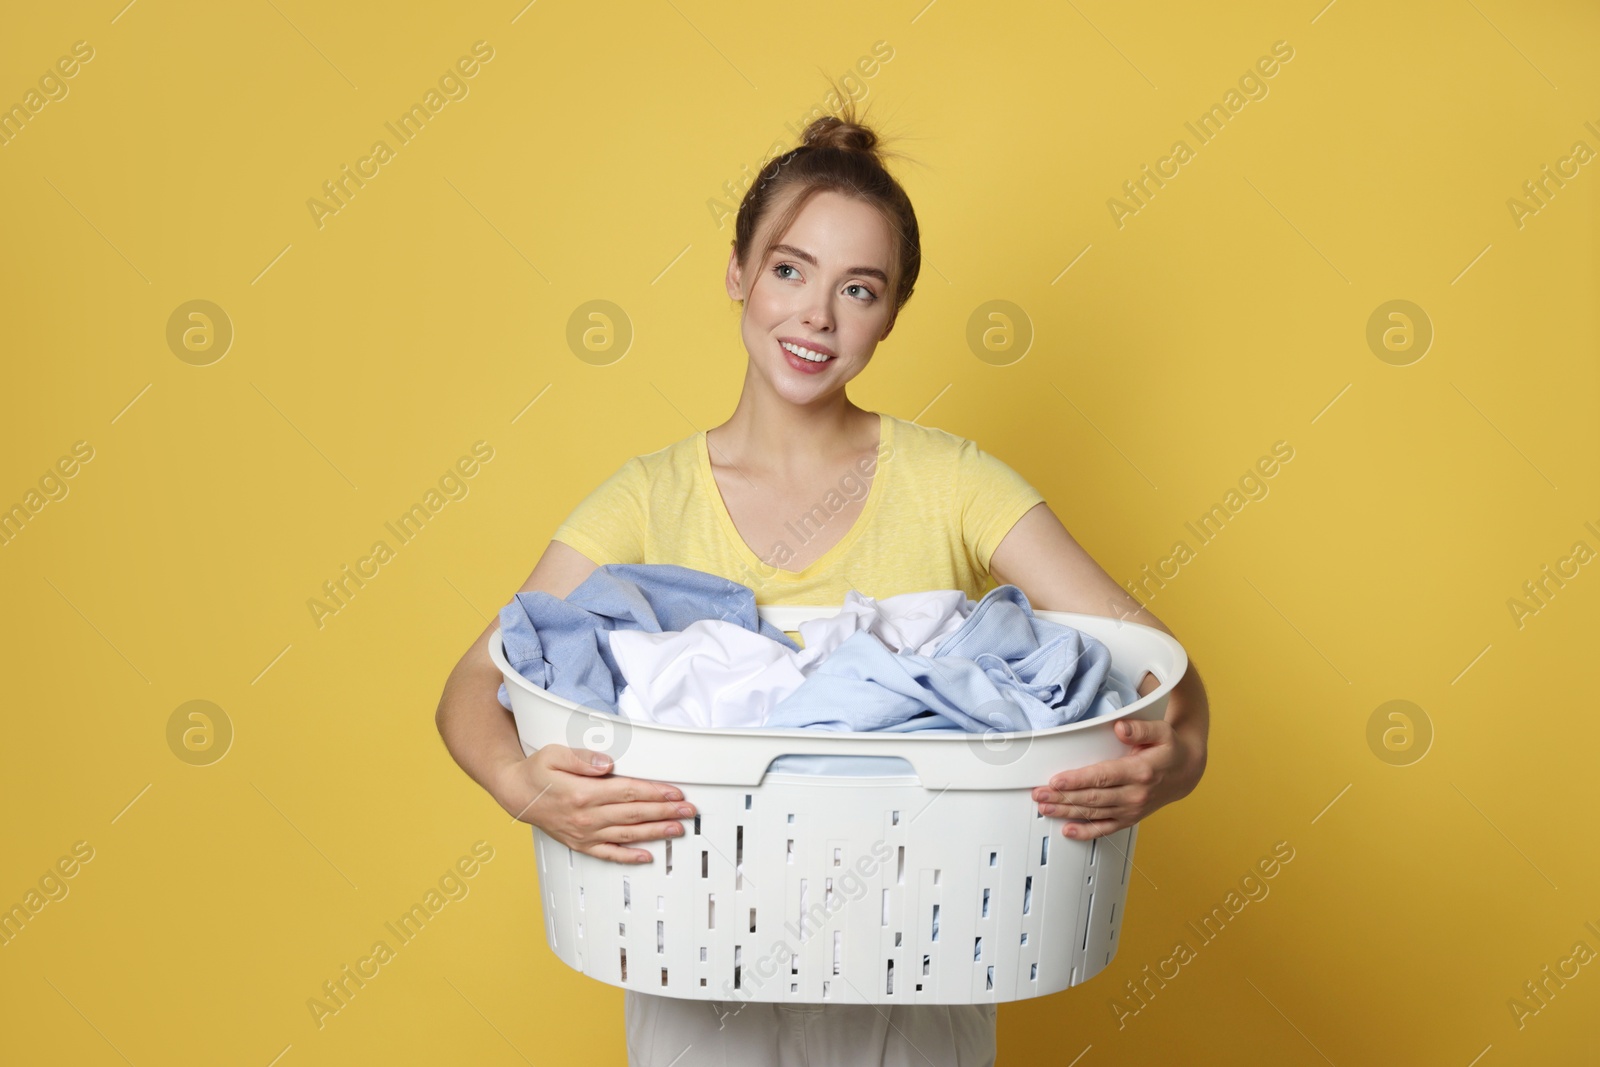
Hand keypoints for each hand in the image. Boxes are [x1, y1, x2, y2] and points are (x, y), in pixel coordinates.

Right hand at [492, 743, 695, 863]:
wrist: (516, 795)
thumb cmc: (537, 772)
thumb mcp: (555, 754)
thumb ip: (582, 758)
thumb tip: (606, 764)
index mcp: (582, 793)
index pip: (628, 792)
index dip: (654, 792)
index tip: (674, 793)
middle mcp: (586, 817)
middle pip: (633, 814)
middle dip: (664, 812)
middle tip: (687, 811)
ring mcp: (584, 833)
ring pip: (627, 834)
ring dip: (655, 833)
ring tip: (678, 830)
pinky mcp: (581, 844)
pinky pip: (609, 853)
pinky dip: (629, 857)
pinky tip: (647, 856)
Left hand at [1031, 716, 1204, 839]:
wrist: (1187, 772)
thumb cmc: (1170, 750)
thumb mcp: (1161, 731)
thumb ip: (1140, 729)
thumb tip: (1120, 728)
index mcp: (1140, 771)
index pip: (1102, 777)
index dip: (1077, 780)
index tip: (1056, 781)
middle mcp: (1135, 794)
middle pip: (1092, 797)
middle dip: (1063, 797)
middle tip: (1040, 794)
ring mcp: (1132, 809)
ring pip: (1094, 813)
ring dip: (1067, 812)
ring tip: (1045, 808)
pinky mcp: (1130, 818)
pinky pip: (1105, 829)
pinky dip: (1086, 832)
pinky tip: (1068, 831)